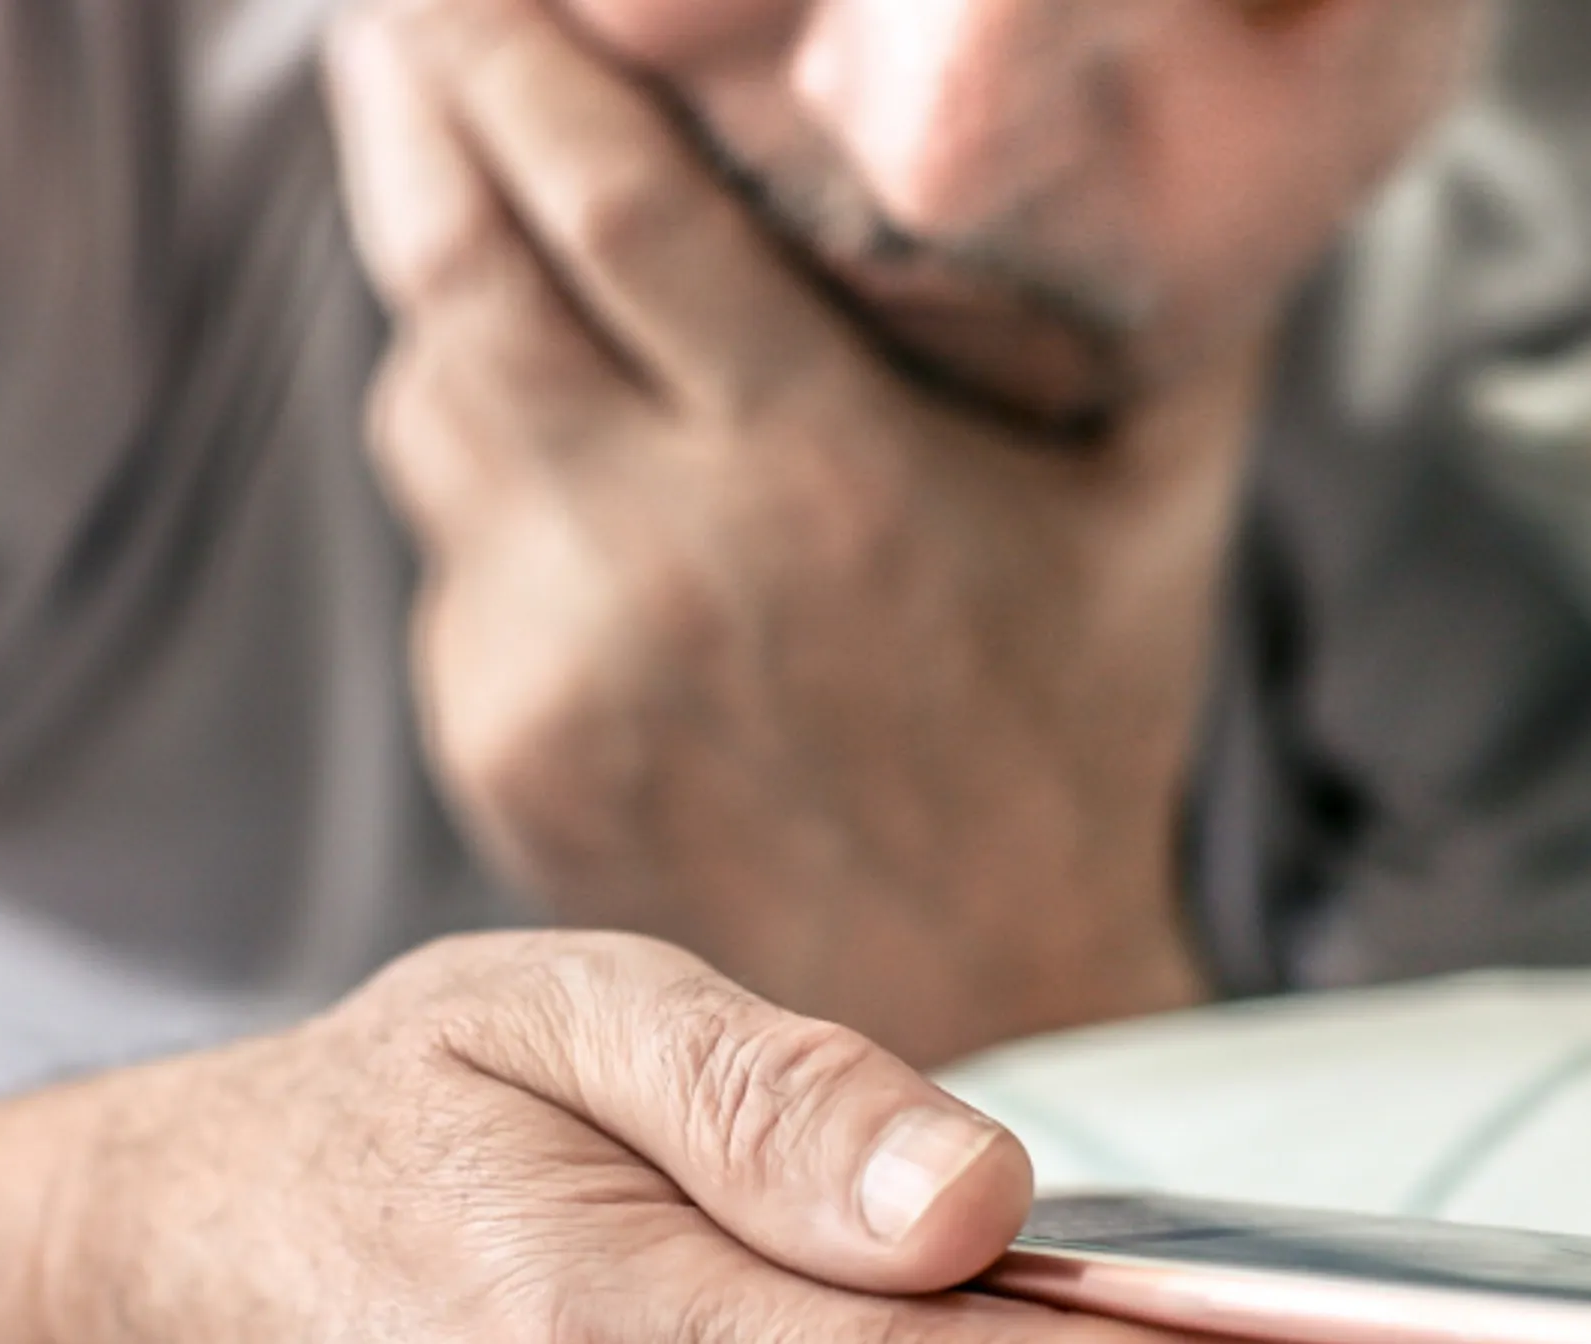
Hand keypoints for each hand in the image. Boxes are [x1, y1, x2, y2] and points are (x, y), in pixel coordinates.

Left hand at [326, 0, 1260, 1066]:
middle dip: (410, 124)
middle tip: (397, 31)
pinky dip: (481, 470)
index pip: (611, 208)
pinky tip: (544, 437)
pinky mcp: (499, 738)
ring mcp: (558, 657)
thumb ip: (1169, 300)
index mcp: (823, 470)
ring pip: (431, 407)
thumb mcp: (1154, 498)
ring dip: (438, 292)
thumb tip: (1192, 107)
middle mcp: (664, 556)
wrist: (986, 1000)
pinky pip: (449, 546)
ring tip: (456, 193)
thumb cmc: (1077, 732)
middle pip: (461, 278)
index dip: (516, 67)